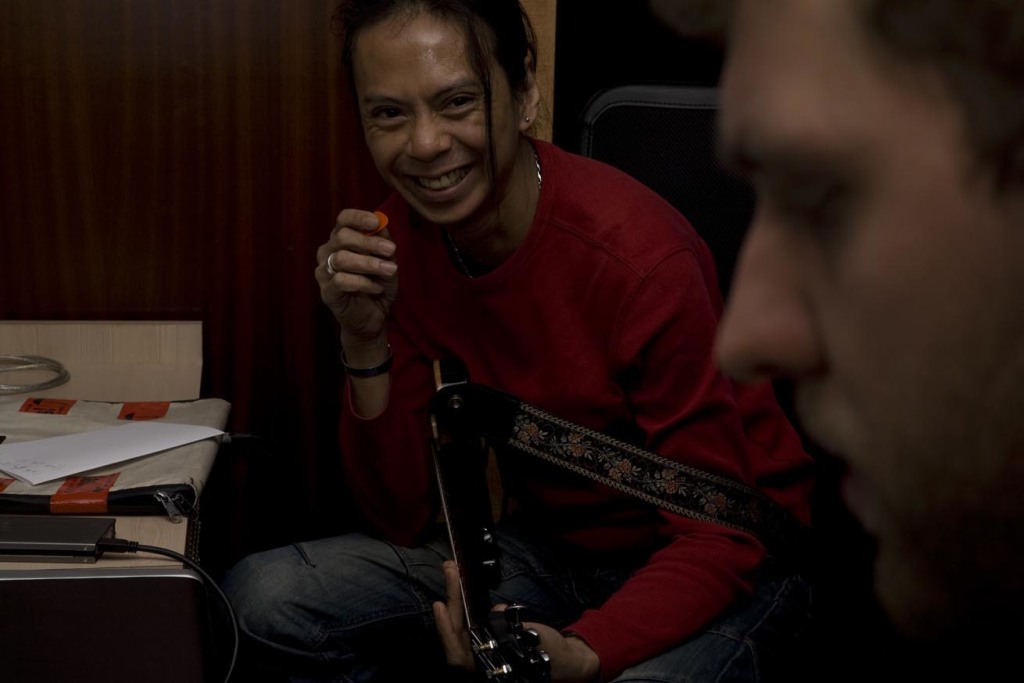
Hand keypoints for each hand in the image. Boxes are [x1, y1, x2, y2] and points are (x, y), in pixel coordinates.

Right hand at [315, 208, 397, 345]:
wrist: (373, 317)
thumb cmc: (378, 285)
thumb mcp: (387, 261)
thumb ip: (384, 243)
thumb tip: (382, 224)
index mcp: (341, 240)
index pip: (343, 220)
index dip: (358, 218)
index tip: (376, 222)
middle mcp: (328, 252)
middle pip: (342, 237)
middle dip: (369, 242)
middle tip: (391, 250)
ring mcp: (324, 272)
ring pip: (341, 258)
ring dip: (369, 263)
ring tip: (390, 270)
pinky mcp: (327, 292)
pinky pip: (340, 281)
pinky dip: (362, 282)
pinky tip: (376, 288)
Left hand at [433, 561, 600, 682]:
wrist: (568, 659)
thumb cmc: (551, 654)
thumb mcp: (531, 639)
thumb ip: (507, 628)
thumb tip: (495, 611)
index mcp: (487, 666)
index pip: (457, 654)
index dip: (446, 630)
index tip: (440, 605)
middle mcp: (481, 659)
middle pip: (456, 633)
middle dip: (452, 599)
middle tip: (450, 569)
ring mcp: (484, 648)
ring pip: (461, 625)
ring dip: (456, 598)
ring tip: (452, 570)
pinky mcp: (489, 638)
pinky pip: (471, 622)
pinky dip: (466, 604)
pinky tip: (463, 585)